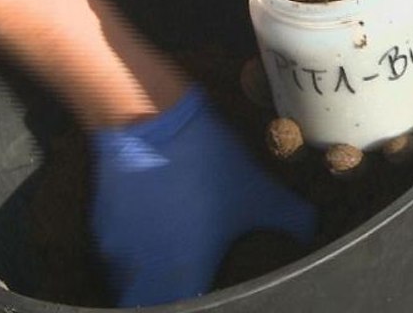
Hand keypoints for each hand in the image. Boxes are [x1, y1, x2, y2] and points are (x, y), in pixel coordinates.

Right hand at [91, 88, 316, 304]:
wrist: (150, 118)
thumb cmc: (207, 163)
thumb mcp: (259, 191)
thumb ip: (291, 218)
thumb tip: (311, 229)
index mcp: (180, 274)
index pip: (183, 310)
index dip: (199, 303)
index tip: (207, 291)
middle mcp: (139, 270)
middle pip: (147, 299)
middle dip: (168, 292)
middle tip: (188, 276)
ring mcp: (114, 245)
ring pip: (127, 278)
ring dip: (146, 273)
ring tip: (170, 253)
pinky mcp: (101, 220)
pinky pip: (114, 248)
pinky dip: (132, 245)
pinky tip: (152, 222)